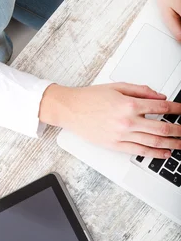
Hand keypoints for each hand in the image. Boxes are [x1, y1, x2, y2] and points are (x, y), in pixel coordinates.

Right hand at [40, 82, 180, 157]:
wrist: (70, 109)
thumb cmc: (90, 98)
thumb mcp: (117, 87)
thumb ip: (140, 90)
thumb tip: (159, 96)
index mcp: (128, 104)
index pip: (160, 107)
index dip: (176, 109)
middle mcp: (127, 121)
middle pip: (162, 127)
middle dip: (178, 130)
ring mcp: (122, 135)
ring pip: (154, 141)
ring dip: (171, 144)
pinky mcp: (115, 145)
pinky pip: (140, 151)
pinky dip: (155, 153)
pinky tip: (164, 153)